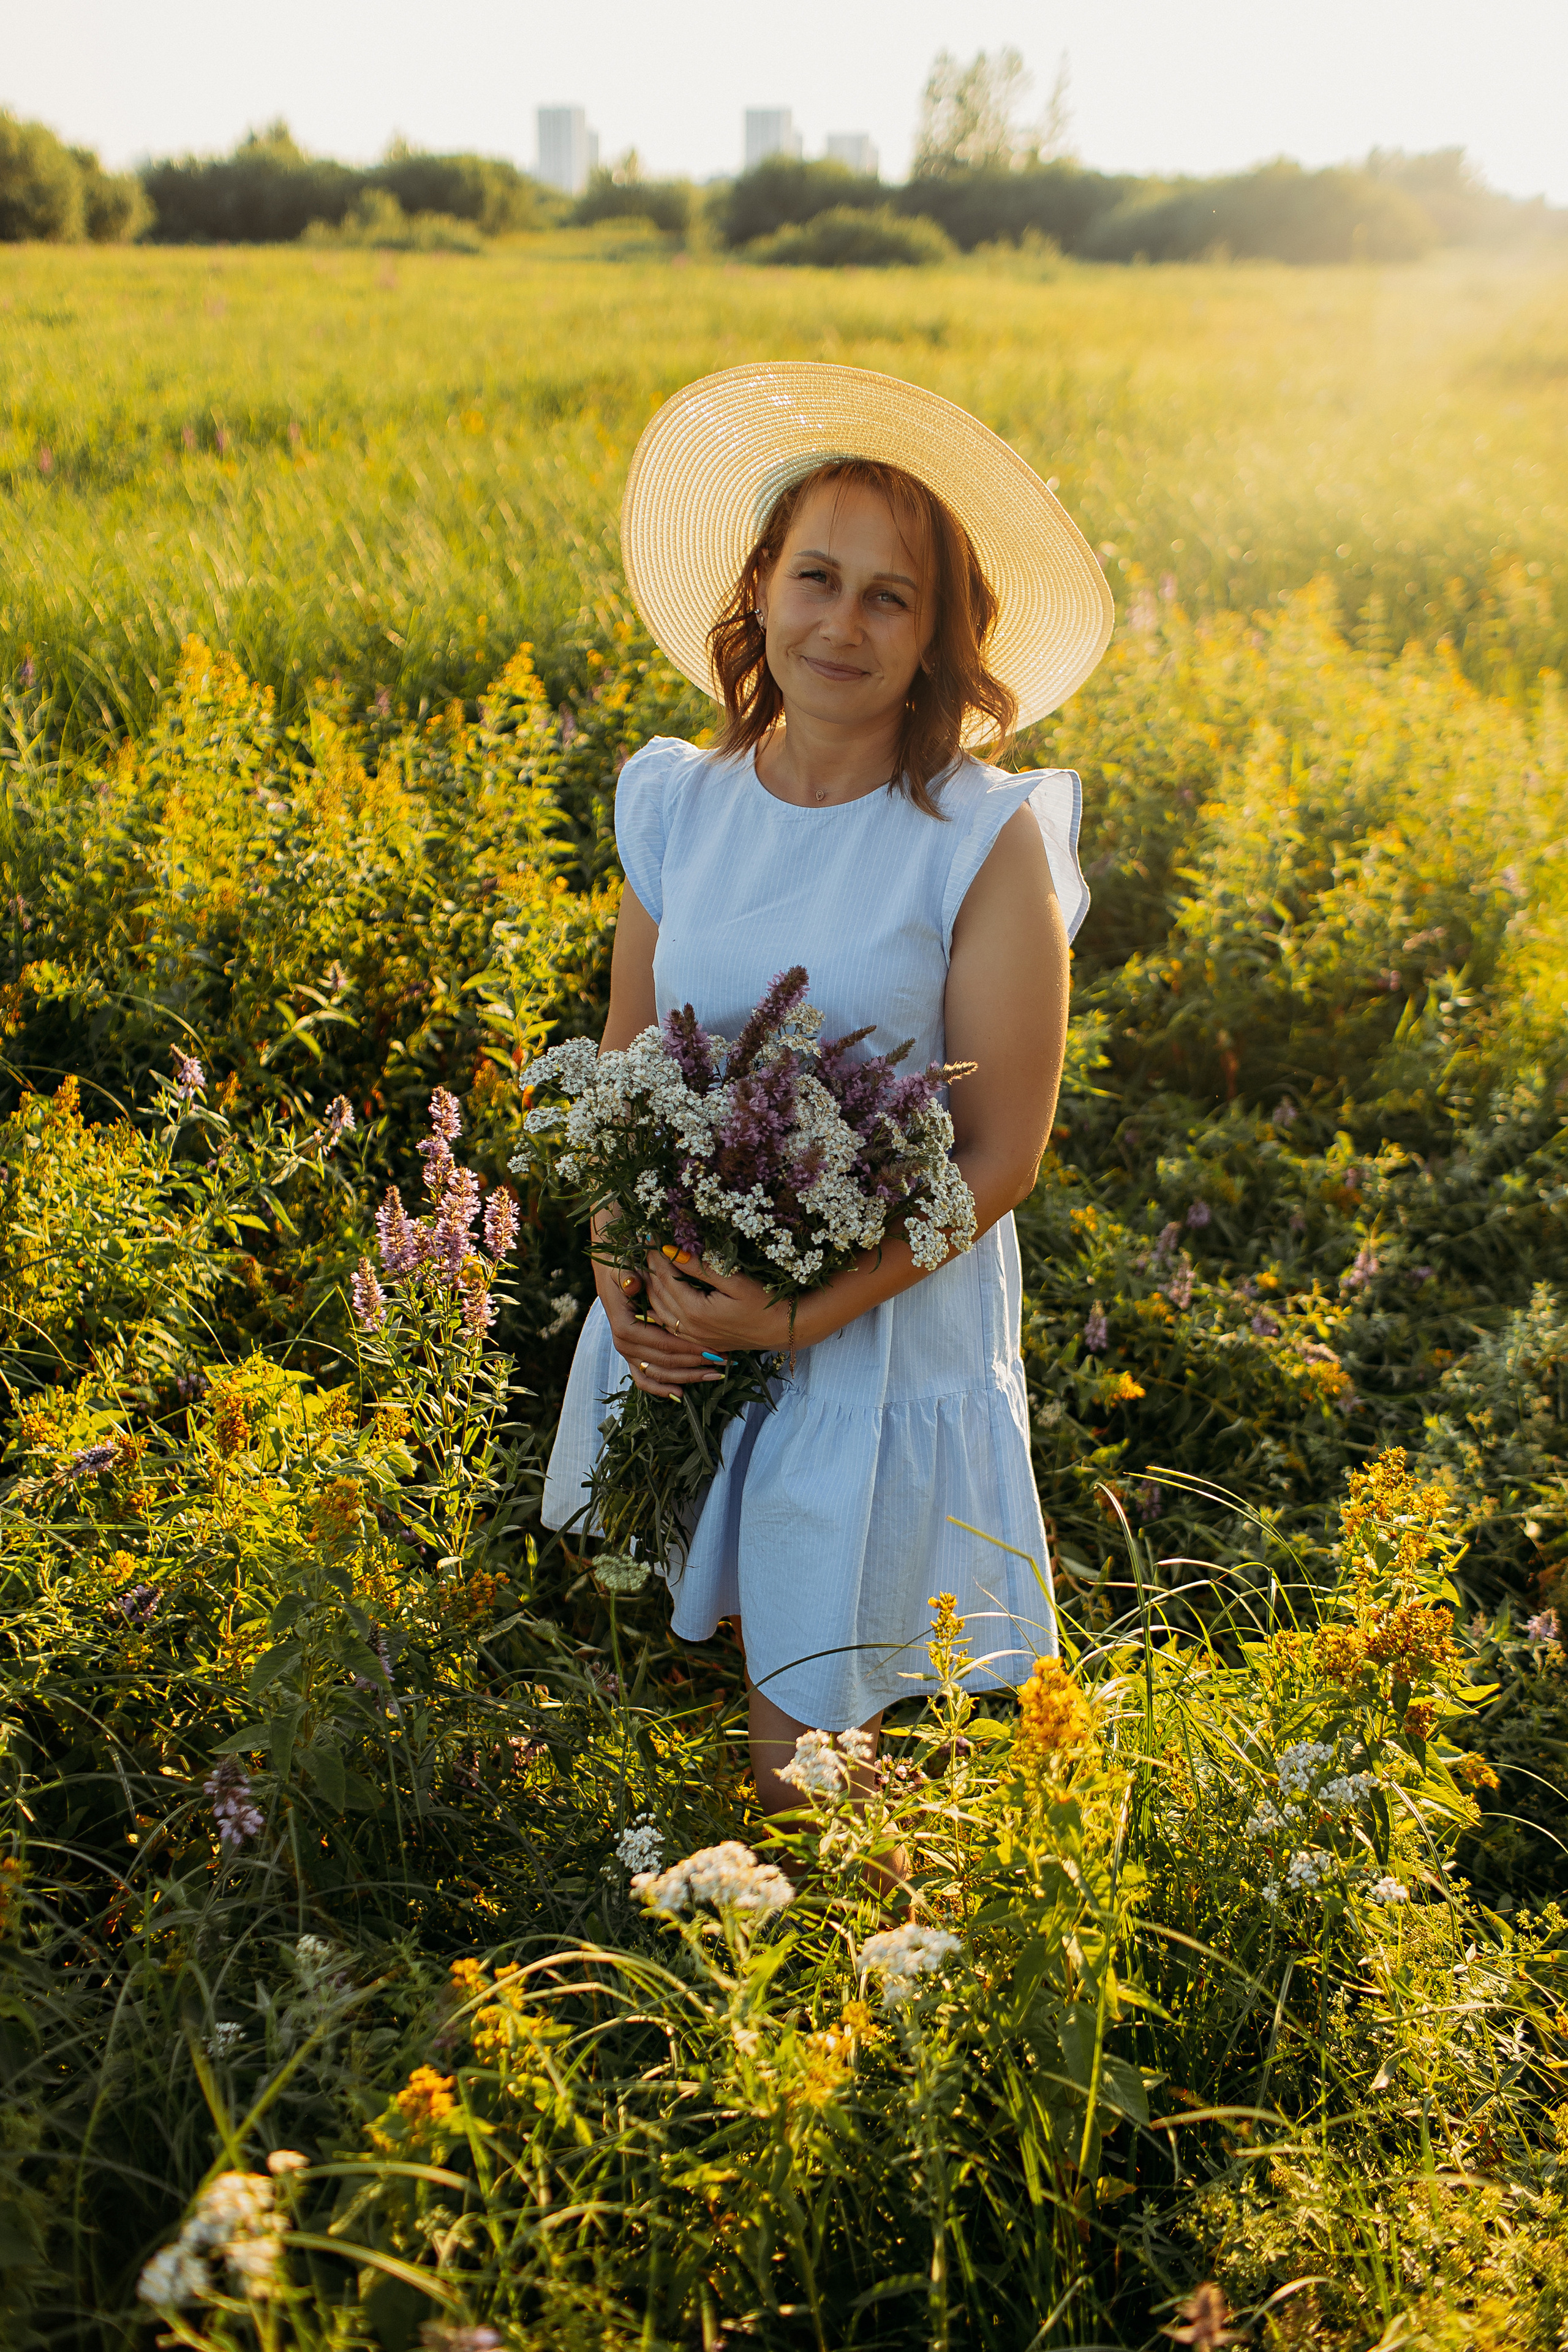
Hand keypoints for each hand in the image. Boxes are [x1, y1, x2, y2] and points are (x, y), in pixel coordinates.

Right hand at [593, 1253, 726, 1399]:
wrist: (610, 1273)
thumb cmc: (623, 1269)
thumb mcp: (623, 1268)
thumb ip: (627, 1277)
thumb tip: (632, 1283)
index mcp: (625, 1326)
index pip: (663, 1343)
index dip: (689, 1349)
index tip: (714, 1349)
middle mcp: (624, 1344)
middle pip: (664, 1362)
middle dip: (695, 1364)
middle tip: (723, 1361)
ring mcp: (627, 1353)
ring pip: (659, 1374)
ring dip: (687, 1377)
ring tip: (715, 1375)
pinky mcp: (631, 1356)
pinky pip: (645, 1379)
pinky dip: (662, 1388)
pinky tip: (682, 1394)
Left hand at [640, 1245, 804, 1356]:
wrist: (781, 1330)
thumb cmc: (764, 1302)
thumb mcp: (735, 1281)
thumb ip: (702, 1267)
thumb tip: (673, 1250)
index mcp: (695, 1311)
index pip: (665, 1277)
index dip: (657, 1255)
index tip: (651, 1236)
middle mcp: (688, 1327)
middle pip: (657, 1293)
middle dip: (650, 1268)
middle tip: (646, 1246)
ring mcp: (691, 1336)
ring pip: (657, 1310)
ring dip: (651, 1287)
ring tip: (650, 1265)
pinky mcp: (697, 1340)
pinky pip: (667, 1323)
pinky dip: (658, 1305)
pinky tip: (657, 1292)